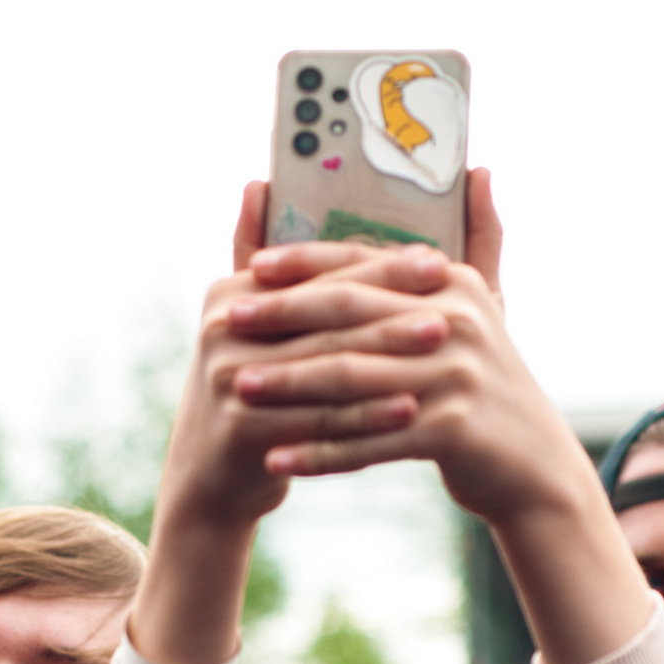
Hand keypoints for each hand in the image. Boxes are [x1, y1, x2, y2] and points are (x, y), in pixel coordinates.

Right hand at [129, 187, 456, 663]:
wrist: (213, 480)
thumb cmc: (254, 393)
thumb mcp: (254, 325)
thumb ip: (254, 255)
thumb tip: (257, 183)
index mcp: (232, 292)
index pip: (318, 270)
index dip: (379, 264)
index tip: (437, 259)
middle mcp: (223, 328)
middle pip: (326, 314)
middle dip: (392, 308)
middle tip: (450, 303)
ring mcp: (229, 379)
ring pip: (328, 364)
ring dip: (390, 355)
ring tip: (443, 346)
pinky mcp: (242, 428)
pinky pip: (321, 418)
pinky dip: (370, 414)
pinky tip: (413, 410)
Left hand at [223, 171, 655, 663]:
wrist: (532, 464)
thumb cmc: (489, 383)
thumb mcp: (488, 308)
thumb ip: (481, 239)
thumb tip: (480, 170)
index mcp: (452, 284)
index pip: (365, 264)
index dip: (306, 263)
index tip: (251, 267)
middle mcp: (456, 321)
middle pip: (349, 314)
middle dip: (281, 317)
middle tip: (225, 323)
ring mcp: (455, 376)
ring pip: (351, 377)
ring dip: (287, 385)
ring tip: (237, 390)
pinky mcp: (451, 430)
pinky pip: (368, 441)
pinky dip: (319, 452)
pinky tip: (277, 460)